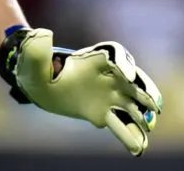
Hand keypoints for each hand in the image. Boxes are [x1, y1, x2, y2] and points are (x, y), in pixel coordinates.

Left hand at [0, 28, 162, 155]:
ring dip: (143, 113)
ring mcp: (107, 95)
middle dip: (144, 88)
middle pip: (132, 78)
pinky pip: (121, 124)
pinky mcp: (103, 113)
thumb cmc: (35, 68)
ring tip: (148, 126)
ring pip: (132, 103)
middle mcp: (105, 75)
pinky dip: (131, 135)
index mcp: (91, 59)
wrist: (38, 83)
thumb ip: (37, 49)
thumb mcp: (32, 58)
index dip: (123, 62)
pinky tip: (138, 148)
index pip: (114, 54)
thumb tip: (45, 34)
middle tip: (152, 104)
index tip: (125, 75)